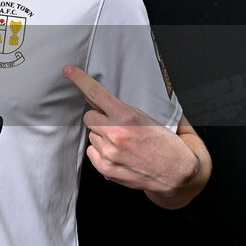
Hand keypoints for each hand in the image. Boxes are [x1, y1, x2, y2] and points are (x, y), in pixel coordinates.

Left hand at [63, 64, 198, 194]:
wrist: (177, 174)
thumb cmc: (166, 144)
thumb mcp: (147, 118)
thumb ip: (122, 110)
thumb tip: (100, 101)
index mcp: (126, 117)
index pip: (96, 93)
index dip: (80, 80)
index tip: (68, 71)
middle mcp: (114, 134)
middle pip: (89, 116)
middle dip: (100, 118)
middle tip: (117, 125)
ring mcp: (108, 153)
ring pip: (92, 135)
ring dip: (103, 137)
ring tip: (124, 144)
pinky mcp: (106, 168)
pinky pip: (92, 152)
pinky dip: (102, 152)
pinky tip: (119, 155)